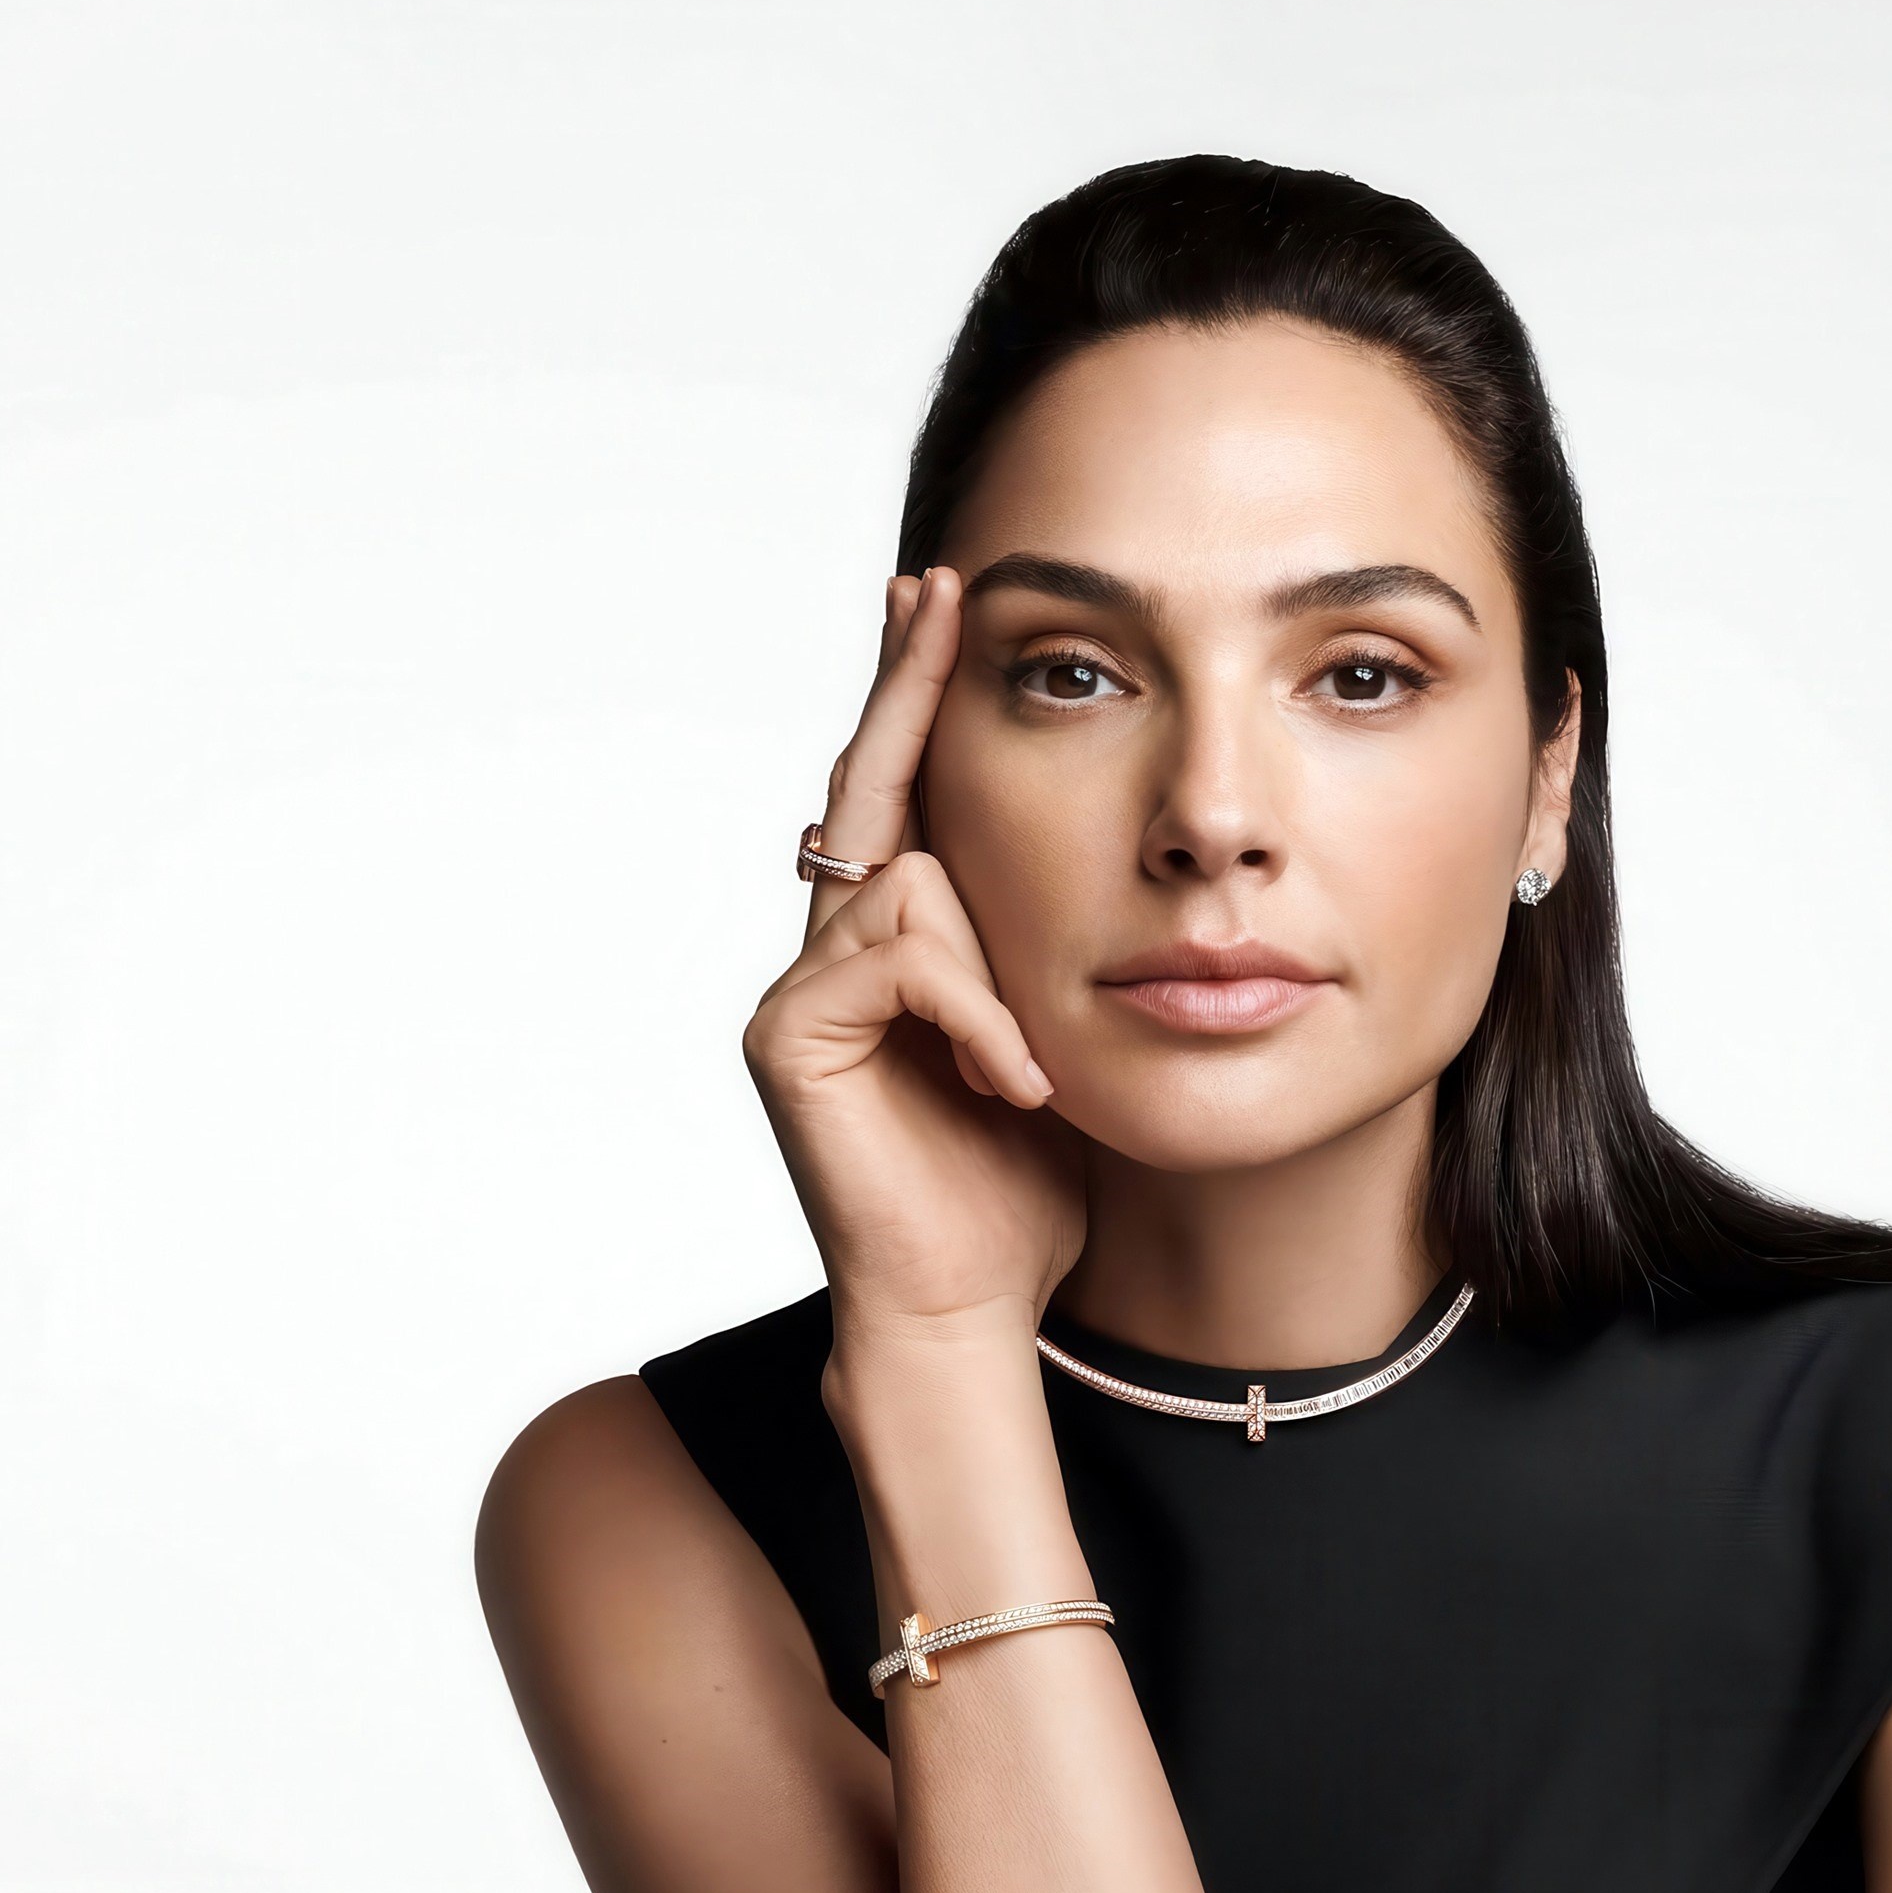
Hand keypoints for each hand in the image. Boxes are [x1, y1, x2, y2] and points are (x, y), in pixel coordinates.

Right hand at [744, 569, 1085, 1339]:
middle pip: (868, 782)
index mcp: (897, 938)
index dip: (921, 690)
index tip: (943, 592)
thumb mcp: (1064, 1024)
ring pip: (910, 876)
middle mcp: (832, 947)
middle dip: (904, 683)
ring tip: (1025, 1076)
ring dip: (995, 970)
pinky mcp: (790, 1039)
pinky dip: (974, 1015)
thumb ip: (1048, 935)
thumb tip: (1101, 833)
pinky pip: (901, 955)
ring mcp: (802, 990)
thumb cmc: (1026, 1182)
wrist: (972, 1303)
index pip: (903, 786)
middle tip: (930, 589)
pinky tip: (1010, 1086)